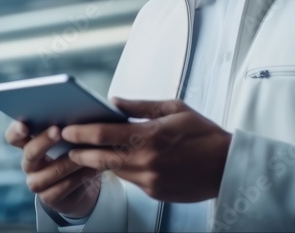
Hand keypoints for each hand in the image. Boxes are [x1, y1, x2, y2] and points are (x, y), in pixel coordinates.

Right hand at [5, 121, 100, 218]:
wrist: (84, 183)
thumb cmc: (77, 151)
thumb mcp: (73, 136)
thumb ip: (70, 123)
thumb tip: (82, 107)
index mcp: (29, 143)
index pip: (14, 136)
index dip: (16, 130)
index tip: (25, 125)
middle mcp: (29, 163)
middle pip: (29, 152)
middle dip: (44, 141)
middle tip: (58, 130)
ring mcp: (37, 182)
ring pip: (50, 172)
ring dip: (68, 161)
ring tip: (87, 151)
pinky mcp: (49, 197)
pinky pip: (62, 187)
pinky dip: (78, 177)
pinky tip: (91, 168)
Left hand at [63, 98, 231, 202]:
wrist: (227, 167)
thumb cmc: (204, 134)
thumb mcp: (175, 109)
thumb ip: (140, 107)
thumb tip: (114, 101)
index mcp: (150, 136)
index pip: (103, 134)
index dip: (80, 132)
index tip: (67, 129)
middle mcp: (146, 160)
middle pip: (99, 158)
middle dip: (80, 152)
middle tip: (68, 145)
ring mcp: (149, 180)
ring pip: (114, 170)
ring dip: (100, 161)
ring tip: (90, 151)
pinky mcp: (153, 193)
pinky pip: (131, 179)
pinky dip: (124, 169)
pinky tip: (124, 160)